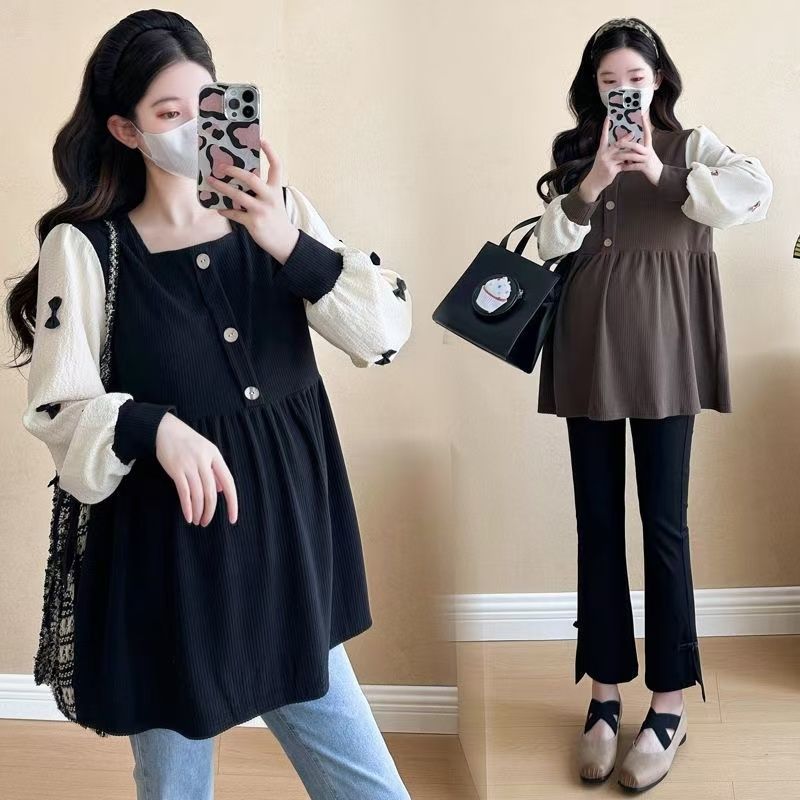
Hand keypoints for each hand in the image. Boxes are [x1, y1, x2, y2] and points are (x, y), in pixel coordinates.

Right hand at [155, 412, 238, 526]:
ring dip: (198, 511)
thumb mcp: (206, 452)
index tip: (233, 518)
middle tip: (206, 522)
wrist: (164, 429)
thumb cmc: (187, 442)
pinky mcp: (175, 469)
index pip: (228, 482)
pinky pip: (184, 492)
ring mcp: (190, 464)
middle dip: (210, 511)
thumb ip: (214, 471)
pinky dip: (187, 506)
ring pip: (198, 494)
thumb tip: (222, 491)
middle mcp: (205, 460)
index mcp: (215, 456)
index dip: (232, 502)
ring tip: (197, 521)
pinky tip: (188, 516)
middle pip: (212, 492)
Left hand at [206, 138, 299, 263]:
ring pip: (238, 196)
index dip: (270, 152)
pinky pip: (235, 214)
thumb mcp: (274, 202)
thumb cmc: (276, 219)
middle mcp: (269, 198)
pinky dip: (225, 211)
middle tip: (222, 165)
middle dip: (235, 171)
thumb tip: (240, 181)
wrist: (285, 241)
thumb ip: (262, 191)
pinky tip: (219, 208)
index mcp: (275, 190)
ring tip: (212, 181)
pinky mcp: (253, 223)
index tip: (262, 139)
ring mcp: (261, 210)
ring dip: (222, 188)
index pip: (277, 166)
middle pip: (251, 179)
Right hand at [580, 116, 656, 199]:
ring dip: (631, 153)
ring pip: (622, 155)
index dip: (605, 127)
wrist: (594, 182)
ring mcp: (607, 162)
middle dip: (626, 139)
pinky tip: (634, 164)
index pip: (603, 137)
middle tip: (633, 133)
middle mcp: (603, 155)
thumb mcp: (602, 158)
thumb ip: (611, 152)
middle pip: (617, 145)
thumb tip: (621, 146)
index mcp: (601, 150)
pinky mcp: (612, 170)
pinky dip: (629, 165)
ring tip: (639, 150)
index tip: (608, 117)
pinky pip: (623, 165)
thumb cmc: (600, 169)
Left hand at [615, 110, 663, 185]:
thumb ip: (639, 149)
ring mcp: (647, 159)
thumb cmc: (650, 164)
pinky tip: (621, 167)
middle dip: (626, 144)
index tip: (642, 115)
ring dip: (624, 156)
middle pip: (636, 146)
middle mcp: (648, 151)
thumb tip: (630, 144)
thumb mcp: (646, 154)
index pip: (647, 133)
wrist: (660, 175)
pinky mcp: (645, 168)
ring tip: (615, 155)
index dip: (645, 125)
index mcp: (648, 146)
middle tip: (617, 143)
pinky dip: (627, 167)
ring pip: (633, 156)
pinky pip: (634, 166)